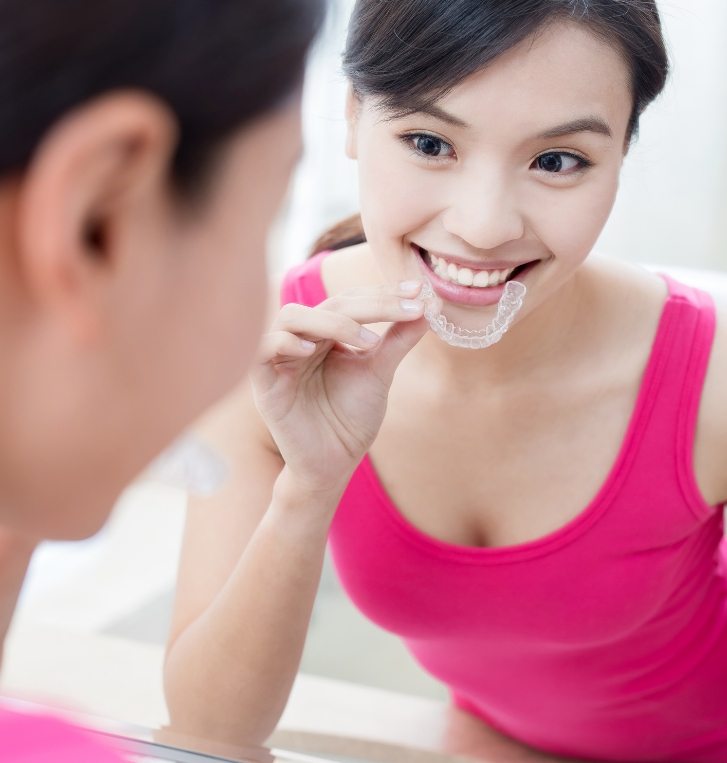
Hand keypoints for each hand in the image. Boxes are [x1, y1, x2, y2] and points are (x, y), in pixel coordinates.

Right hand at [251, 281, 427, 495]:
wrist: (333, 463)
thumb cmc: (351, 420)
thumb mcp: (379, 373)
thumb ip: (398, 340)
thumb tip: (428, 306)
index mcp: (327, 334)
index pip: (352, 300)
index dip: (383, 293)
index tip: (418, 290)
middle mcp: (303, 339)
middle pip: (329, 304)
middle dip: (372, 304)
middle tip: (407, 310)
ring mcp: (281, 358)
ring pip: (292, 317)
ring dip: (331, 321)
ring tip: (367, 340)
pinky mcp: (263, 381)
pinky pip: (263, 349)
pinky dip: (286, 343)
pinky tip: (312, 351)